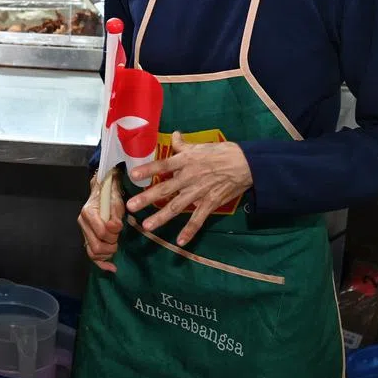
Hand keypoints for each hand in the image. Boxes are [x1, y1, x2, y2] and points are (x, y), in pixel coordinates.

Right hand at [78, 172, 123, 272]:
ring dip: (107, 254)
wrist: (102, 193)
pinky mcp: (87, 238)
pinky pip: (92, 255)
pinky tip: (111, 267)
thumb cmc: (110, 197)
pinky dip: (101, 263)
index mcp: (88, 213)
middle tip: (118, 239)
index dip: (113, 235)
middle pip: (96, 246)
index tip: (119, 229)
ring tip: (115, 247)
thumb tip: (114, 228)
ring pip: (93, 253)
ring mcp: (84, 232)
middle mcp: (83, 223)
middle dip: (111, 246)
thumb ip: (115, 216)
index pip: (101, 232)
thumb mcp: (116, 203)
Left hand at [126, 131, 252, 246]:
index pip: (163, 165)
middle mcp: (189, 177)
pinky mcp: (210, 203)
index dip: (148, 170)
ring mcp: (199, 192)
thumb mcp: (200, 146)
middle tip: (131, 206)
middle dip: (147, 198)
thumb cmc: (221, 153)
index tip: (132, 175)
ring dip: (161, 217)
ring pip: (177, 206)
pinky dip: (190, 231)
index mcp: (185, 161)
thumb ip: (183, 144)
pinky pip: (198, 219)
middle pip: (165, 189)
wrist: (246, 164)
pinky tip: (180, 241)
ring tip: (147, 226)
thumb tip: (173, 135)